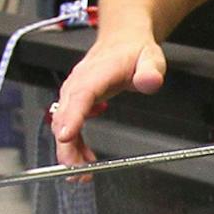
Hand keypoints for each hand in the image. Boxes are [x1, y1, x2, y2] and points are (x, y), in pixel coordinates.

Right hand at [50, 28, 166, 166]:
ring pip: (63, 124)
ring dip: (69, 149)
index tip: (65, 136)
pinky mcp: (74, 101)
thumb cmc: (134, 51)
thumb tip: (149, 81)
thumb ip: (150, 71)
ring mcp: (73, 93)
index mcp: (96, 73)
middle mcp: (78, 84)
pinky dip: (74, 144)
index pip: (80, 95)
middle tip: (78, 171)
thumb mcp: (150, 58)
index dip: (71, 117)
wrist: (122, 40)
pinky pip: (69, 125)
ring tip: (83, 172)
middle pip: (65, 115)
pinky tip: (86, 158)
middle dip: (67, 145)